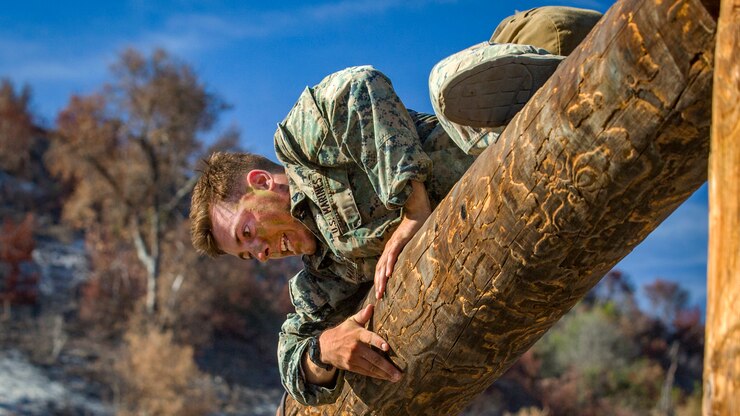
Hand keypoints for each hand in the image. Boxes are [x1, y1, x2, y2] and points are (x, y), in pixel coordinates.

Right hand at [319, 304, 401, 381]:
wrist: (325, 347)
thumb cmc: (342, 332)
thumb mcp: (351, 321)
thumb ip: (363, 315)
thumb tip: (372, 305)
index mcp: (357, 334)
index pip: (369, 337)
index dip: (378, 342)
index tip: (387, 347)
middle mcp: (355, 347)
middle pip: (373, 358)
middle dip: (387, 366)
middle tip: (399, 373)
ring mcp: (353, 358)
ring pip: (371, 368)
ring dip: (384, 374)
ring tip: (395, 378)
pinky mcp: (351, 367)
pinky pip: (365, 372)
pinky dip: (376, 375)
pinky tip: (384, 377)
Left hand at [375, 181, 430, 298]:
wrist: (418, 210)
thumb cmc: (416, 227)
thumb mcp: (412, 243)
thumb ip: (410, 252)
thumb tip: (413, 264)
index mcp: (391, 250)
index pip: (382, 268)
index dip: (379, 281)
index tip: (380, 293)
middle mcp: (389, 248)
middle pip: (380, 269)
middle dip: (378, 285)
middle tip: (377, 299)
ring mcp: (393, 243)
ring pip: (383, 264)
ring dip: (381, 279)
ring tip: (380, 291)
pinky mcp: (399, 239)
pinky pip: (392, 254)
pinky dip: (389, 264)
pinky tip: (388, 274)